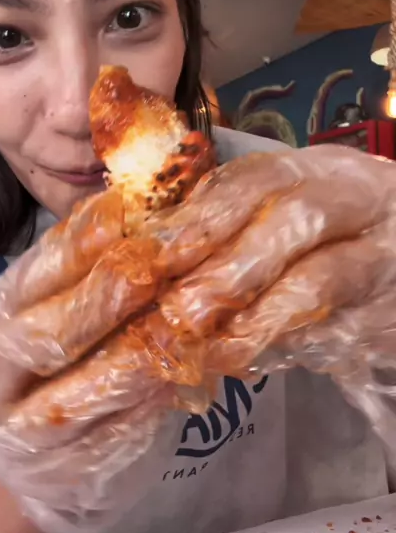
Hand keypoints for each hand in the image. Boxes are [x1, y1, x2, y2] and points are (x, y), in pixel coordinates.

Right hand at [0, 189, 186, 532]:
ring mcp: (27, 438)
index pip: (31, 281)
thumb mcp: (42, 321)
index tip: (129, 216)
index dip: (81, 246)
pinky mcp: (71, 475)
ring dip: (141, 353)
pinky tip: (189, 373)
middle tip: (158, 264)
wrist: (27, 474)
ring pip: (85, 392)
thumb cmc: (44, 376)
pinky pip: (117, 436)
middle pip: (48, 336)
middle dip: (106, 297)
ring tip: (189, 316)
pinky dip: (155, 403)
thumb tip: (139, 213)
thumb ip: (80, 279)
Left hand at [145, 144, 395, 377]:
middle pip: (294, 221)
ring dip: (257, 319)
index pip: (261, 178)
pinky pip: (338, 332)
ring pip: (321, 281)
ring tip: (212, 350)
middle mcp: (359, 201)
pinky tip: (249, 363)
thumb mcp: (293, 207)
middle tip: (180, 311)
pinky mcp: (390, 312)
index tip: (163, 257)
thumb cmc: (331, 234)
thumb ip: (236, 220)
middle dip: (230, 269)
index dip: (209, 216)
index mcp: (321, 169)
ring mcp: (382, 256)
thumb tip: (159, 253)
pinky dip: (287, 351)